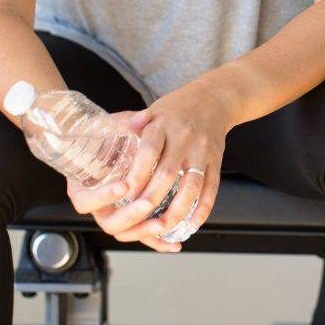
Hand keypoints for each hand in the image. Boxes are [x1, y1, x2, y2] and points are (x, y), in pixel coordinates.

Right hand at [65, 110, 180, 252]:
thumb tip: (144, 117)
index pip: (85, 201)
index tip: (123, 185)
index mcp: (83, 186)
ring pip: (126, 232)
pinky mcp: (132, 221)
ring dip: (145, 230)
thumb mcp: (118, 126)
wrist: (115, 147)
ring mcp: (115, 214)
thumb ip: (130, 123)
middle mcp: (98, 205)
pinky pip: (142, 236)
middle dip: (129, 216)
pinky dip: (158, 242)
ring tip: (163, 223)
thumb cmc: (111, 137)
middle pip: (109, 222)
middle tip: (147, 204)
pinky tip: (175, 244)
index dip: (102, 196)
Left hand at [110, 80, 236, 250]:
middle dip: (152, 198)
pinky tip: (192, 223)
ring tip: (163, 227)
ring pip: (191, 185)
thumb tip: (109, 129)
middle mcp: (184, 137)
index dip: (138, 173)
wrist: (215, 98)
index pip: (149, 150)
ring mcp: (202, 150)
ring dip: (178, 210)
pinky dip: (202, 208)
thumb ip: (132, 124)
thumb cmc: (178, 108)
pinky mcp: (216, 161)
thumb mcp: (153, 109)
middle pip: (168, 173)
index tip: (125, 192)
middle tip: (138, 216)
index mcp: (164, 124)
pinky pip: (211, 188)